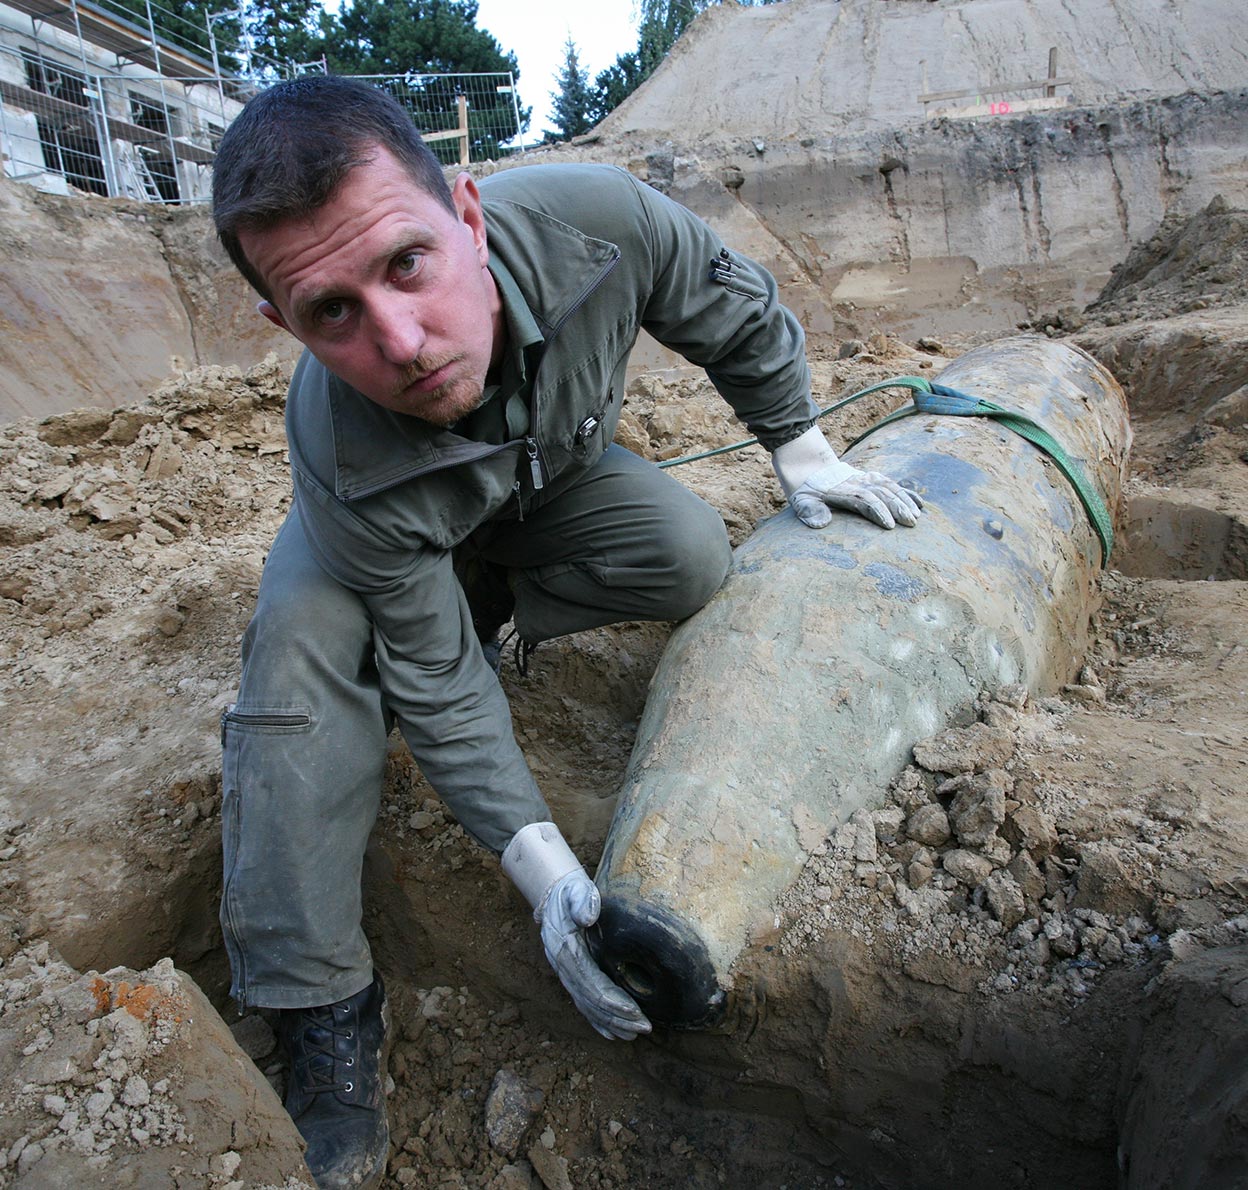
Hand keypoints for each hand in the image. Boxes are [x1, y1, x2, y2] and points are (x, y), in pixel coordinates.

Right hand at [539, 871, 651, 1041]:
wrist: (554, 897)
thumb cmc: (570, 893)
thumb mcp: (575, 889)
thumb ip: (582, 900)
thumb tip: (589, 916)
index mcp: (565, 950)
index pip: (590, 983)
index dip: (612, 1001)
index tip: (635, 1011)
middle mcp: (563, 967)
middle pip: (591, 1001)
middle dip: (617, 1017)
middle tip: (645, 1027)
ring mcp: (566, 975)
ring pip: (588, 1006)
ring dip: (611, 1022)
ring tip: (634, 1034)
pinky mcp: (572, 977)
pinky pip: (584, 1004)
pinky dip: (598, 1021)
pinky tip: (613, 1034)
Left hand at [771, 425, 922, 529]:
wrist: (810, 468)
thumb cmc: (806, 491)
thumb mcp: (801, 501)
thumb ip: (811, 511)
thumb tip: (823, 524)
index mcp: (843, 490)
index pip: (865, 500)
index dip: (878, 511)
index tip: (889, 525)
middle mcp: (858, 482)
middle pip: (882, 493)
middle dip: (898, 507)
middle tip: (911, 523)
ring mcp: (867, 479)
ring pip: (890, 487)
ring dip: (905, 501)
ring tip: (917, 517)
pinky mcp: (872, 478)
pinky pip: (892, 484)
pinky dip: (906, 493)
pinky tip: (919, 504)